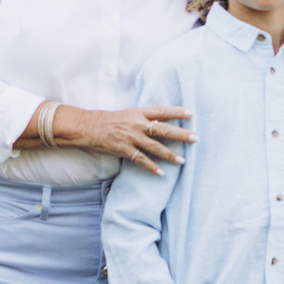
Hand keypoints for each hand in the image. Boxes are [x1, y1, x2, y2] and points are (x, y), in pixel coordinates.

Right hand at [52, 104, 193, 174]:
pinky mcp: (124, 149)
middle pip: (162, 129)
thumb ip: (145, 117)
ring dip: (169, 155)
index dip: (176, 112)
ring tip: (183, 161)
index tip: (191, 113)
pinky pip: (141, 160)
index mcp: (139, 112)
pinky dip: (151, 167)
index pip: (161, 110)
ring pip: (154, 147)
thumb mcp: (129, 113)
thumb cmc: (110, 119)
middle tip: (195, 138)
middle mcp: (137, 124)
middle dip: (180, 134)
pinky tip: (161, 173)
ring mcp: (131, 137)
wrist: (88, 126)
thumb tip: (163, 121)